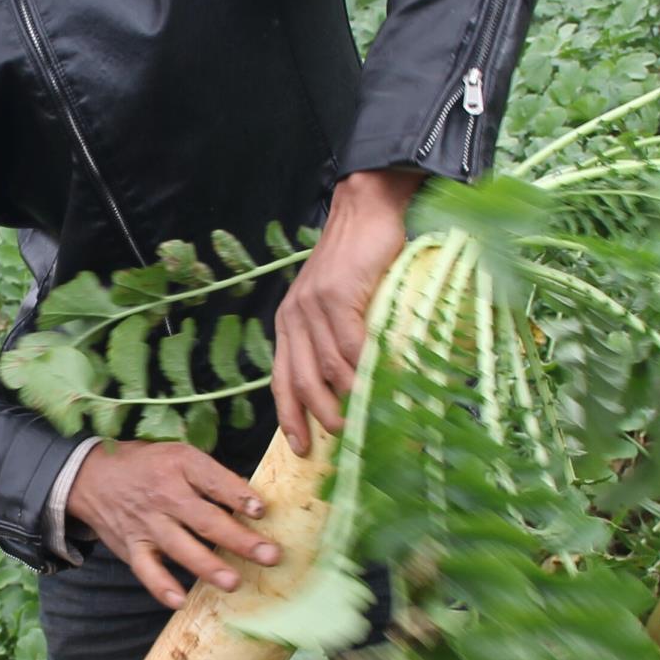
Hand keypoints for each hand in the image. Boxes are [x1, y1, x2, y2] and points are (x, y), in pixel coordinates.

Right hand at [66, 440, 279, 608]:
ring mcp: (147, 523)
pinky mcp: (132, 546)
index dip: (238, 495)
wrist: (91, 476)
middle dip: (239, 540)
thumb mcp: (178, 455)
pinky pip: (147, 570)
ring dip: (208, 566)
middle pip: (205, 519)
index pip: (213, 480)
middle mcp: (164, 494)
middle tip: (269, 556)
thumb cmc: (147, 464)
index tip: (262, 511)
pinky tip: (180, 601)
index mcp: (179, 464)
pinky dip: (161, 586)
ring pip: (181, 547)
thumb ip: (212, 476)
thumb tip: (251, 502)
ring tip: (233, 582)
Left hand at [272, 168, 420, 454]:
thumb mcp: (335, 304)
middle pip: (300, 379)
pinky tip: (378, 383)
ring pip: (327, 366)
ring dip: (347, 397)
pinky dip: (364, 368)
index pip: (281, 378)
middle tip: (343, 438)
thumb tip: (352, 387)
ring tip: (365, 418)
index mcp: (288, 322)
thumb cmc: (357, 261)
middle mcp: (293, 316)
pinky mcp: (338, 294)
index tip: (300, 448)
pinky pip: (350, 343)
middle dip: (319, 415)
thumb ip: (334, 339)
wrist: (365, 212)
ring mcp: (313, 305)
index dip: (289, 416)